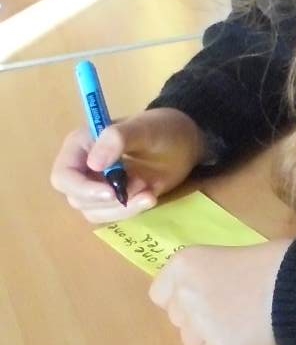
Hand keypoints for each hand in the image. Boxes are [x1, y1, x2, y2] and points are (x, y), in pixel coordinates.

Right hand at [50, 108, 205, 224]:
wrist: (183, 143)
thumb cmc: (161, 129)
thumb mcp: (143, 129)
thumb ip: (117, 139)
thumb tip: (94, 164)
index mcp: (80, 146)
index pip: (64, 176)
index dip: (82, 188)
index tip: (111, 191)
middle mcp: (82, 168)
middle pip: (77, 199)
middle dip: (108, 200)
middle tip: (140, 187)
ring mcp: (97, 186)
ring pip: (94, 212)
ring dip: (123, 207)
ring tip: (148, 189)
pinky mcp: (113, 199)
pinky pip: (113, 215)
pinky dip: (132, 210)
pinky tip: (151, 196)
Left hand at [149, 240, 290, 344]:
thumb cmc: (273, 262)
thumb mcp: (231, 254)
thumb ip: (208, 273)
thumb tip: (208, 290)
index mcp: (185, 264)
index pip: (159, 294)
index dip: (180, 297)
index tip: (202, 296)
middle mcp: (185, 295)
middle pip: (177, 319)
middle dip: (196, 317)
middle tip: (228, 309)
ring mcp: (201, 325)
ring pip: (191, 342)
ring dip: (210, 337)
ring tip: (240, 325)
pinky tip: (249, 337)